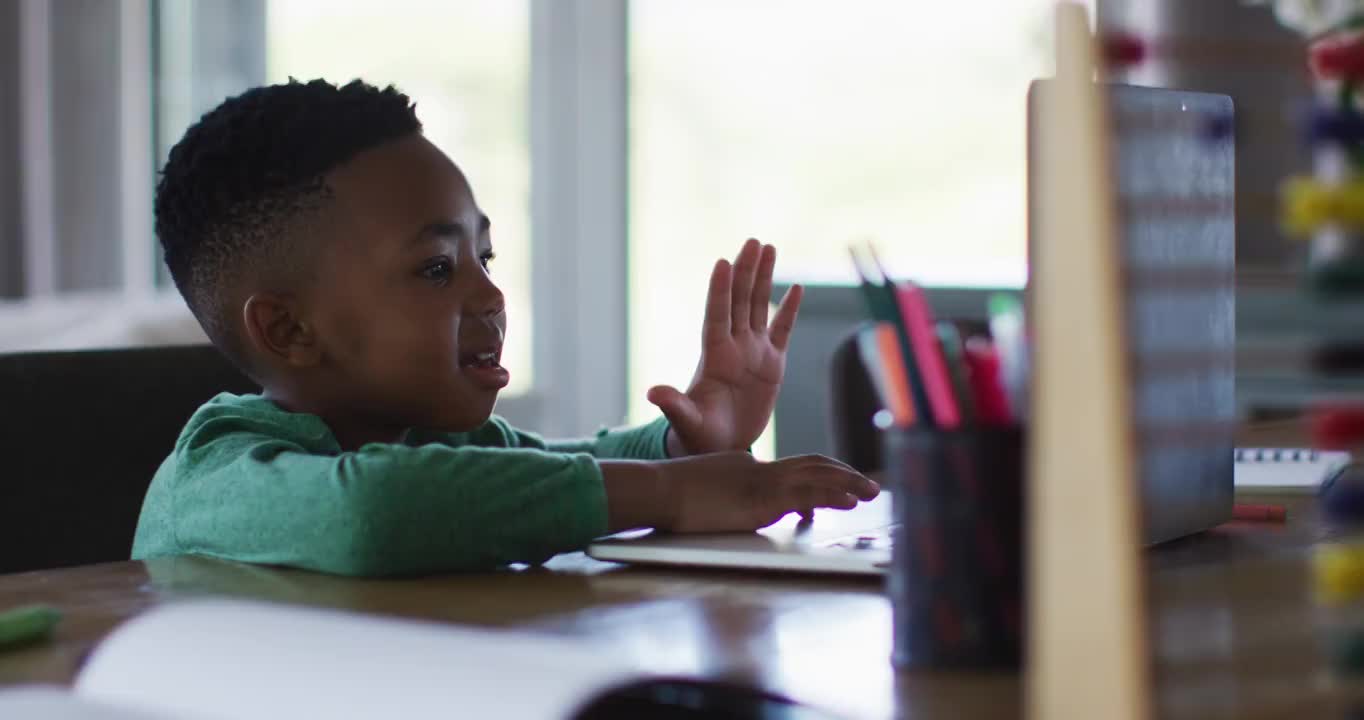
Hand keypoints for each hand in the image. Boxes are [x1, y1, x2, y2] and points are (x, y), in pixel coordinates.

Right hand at [599, 454, 878, 532]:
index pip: (797, 467)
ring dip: (849, 483)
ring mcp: (763, 482)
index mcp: (751, 465)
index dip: (824, 473)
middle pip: (814, 465)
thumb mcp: (709, 486)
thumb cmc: (675, 493)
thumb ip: (731, 489)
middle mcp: (762, 468)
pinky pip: (807, 496)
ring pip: (818, 477)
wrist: (661, 489)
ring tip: (872, 491)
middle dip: (845, 474)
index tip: (844, 482)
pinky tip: (850, 501)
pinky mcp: (762, 500)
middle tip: (869, 484)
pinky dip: (832, 496)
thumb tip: (743, 501)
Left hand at [648, 239, 803, 455]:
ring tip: (768, 248)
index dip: (720, 290)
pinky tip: (797, 288)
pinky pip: (782, 331)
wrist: (720, 446)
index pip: (717, 315)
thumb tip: (652, 392)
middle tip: (752, 242)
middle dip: (746, 271)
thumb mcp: (688, 421)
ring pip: (759, 307)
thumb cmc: (700, 435)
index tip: (723, 263)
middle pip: (739, 301)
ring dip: (764, 278)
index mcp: (714, 356)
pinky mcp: (772, 364)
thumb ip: (674, 405)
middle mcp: (733, 347)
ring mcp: (753, 352)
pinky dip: (789, 310)